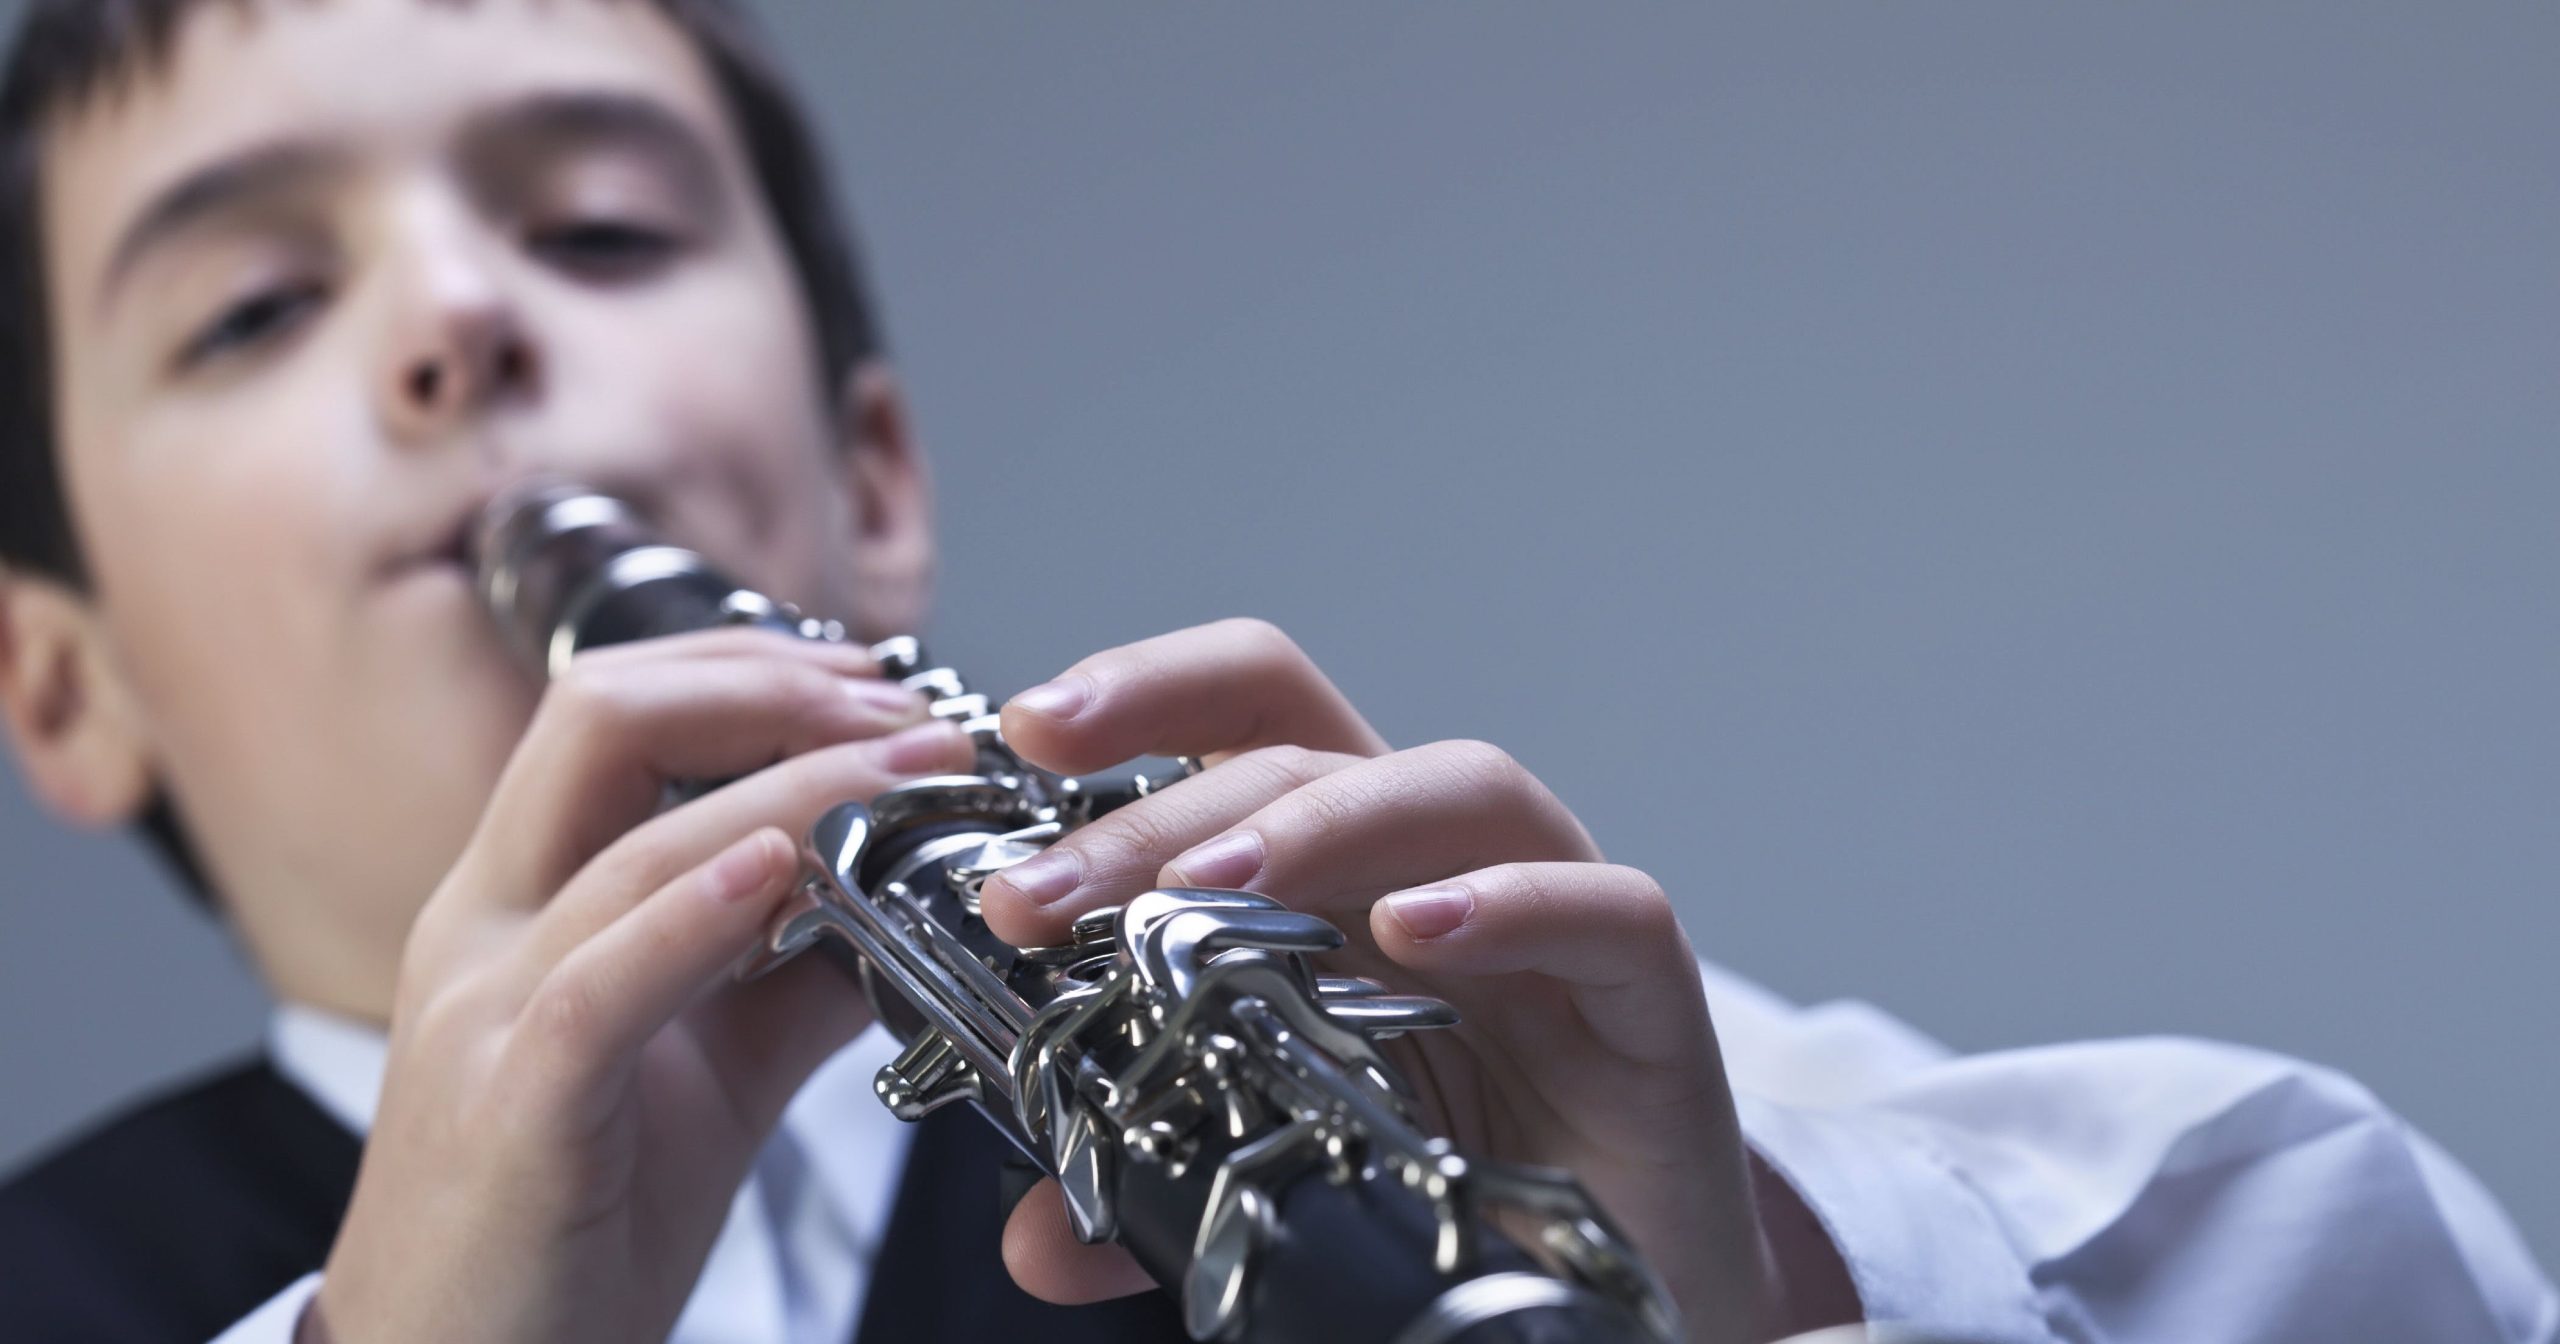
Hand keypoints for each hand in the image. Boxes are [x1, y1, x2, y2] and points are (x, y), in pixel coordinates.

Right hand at [308, 629, 976, 1343]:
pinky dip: (696, 914)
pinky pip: (601, 985)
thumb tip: (909, 898)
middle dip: (766, 683)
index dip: (753, 672)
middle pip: (599, 719)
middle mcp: (485, 927)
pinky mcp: (513, 1106)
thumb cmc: (566, 1229)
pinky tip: (783, 869)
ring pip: (629, 842)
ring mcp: (485, 1010)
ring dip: (794, 787)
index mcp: (520, 902)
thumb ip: (794, 976)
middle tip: (902, 705)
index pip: (616, 715)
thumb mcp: (709, 1074)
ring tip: (910, 770)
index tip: (879, 683)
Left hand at [977, 619, 1856, 1343]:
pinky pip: (1609, 912)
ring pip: (1460, 788)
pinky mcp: (1652, 1010)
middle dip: (1168, 800)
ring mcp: (1551, 933)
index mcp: (1340, 886)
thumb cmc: (1457, 1207)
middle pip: (1317, 742)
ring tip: (1206, 894)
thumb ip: (1158, 1184)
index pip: (1247, 723)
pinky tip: (1421, 933)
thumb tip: (1031, 1235)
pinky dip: (1512, 904)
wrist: (1622, 1318)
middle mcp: (1440, 876)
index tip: (1022, 738)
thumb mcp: (1275, 1181)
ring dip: (1319, 825)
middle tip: (1048, 893)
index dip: (1144, 696)